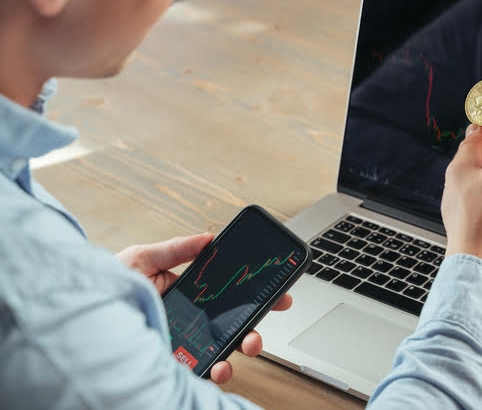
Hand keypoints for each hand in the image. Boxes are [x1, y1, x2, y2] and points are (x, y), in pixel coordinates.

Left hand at [116, 234, 292, 383]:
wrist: (78, 318)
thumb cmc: (104, 288)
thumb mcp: (140, 258)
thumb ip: (175, 249)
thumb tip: (207, 237)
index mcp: (185, 292)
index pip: (227, 292)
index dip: (254, 291)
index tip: (276, 288)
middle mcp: (188, 319)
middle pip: (233, 320)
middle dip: (259, 317)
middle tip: (273, 309)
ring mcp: (183, 342)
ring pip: (224, 347)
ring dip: (245, 344)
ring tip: (249, 341)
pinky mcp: (173, 362)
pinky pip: (202, 368)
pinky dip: (218, 370)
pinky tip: (221, 366)